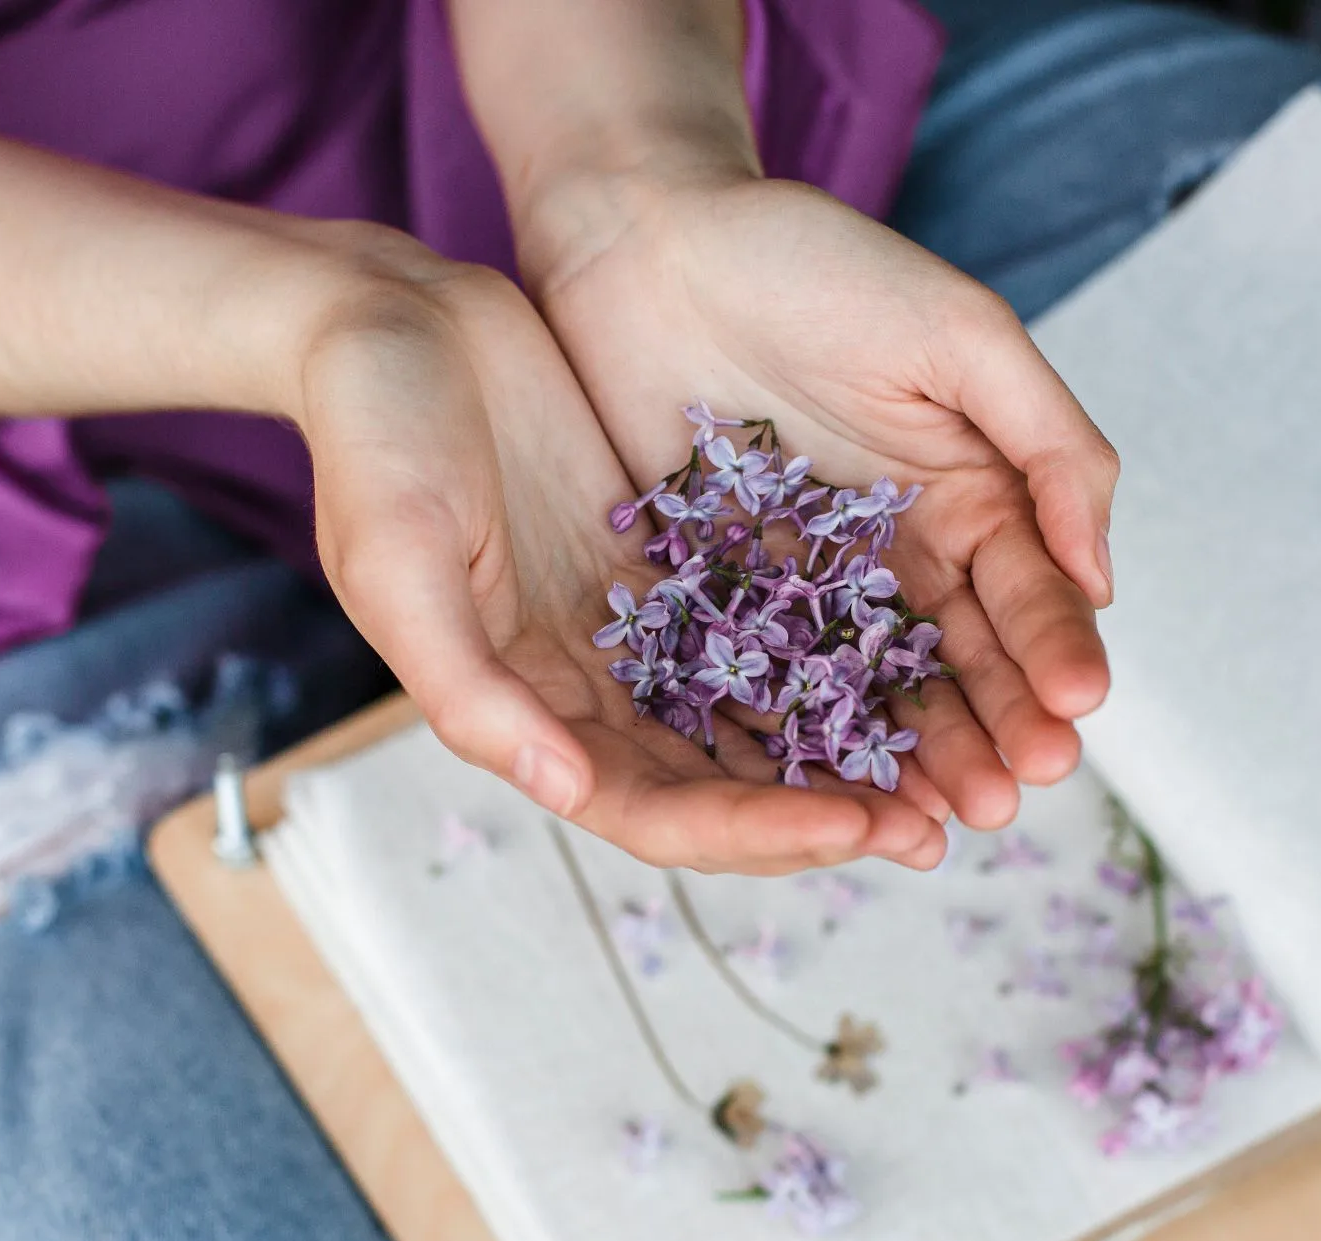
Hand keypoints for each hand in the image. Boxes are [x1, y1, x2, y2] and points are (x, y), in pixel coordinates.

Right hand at [292, 233, 947, 871]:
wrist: (392, 326)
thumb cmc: (373, 438)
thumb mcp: (399, 560)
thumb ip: (471, 689)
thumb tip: (569, 792)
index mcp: (523, 717)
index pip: (656, 813)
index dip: (756, 833)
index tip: (855, 826)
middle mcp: (587, 696)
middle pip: (724, 791)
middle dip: (825, 817)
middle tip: (936, 826)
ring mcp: (634, 636)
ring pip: (757, 727)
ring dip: (844, 761)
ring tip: (947, 776)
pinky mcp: (671, 571)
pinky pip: (766, 636)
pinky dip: (832, 664)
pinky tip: (910, 667)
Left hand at [521, 175, 1118, 833]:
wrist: (648, 240)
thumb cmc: (814, 266)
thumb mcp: (960, 334)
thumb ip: (1048, 444)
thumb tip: (1104, 577)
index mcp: (971, 494)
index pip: (1028, 594)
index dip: (1053, 655)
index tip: (1074, 714)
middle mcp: (901, 556)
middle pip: (960, 664)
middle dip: (996, 729)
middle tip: (1017, 793)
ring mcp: (814, 590)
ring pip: (875, 694)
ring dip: (916, 759)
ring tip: (946, 820)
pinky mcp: (725, 605)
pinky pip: (773, 687)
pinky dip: (807, 744)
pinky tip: (834, 797)